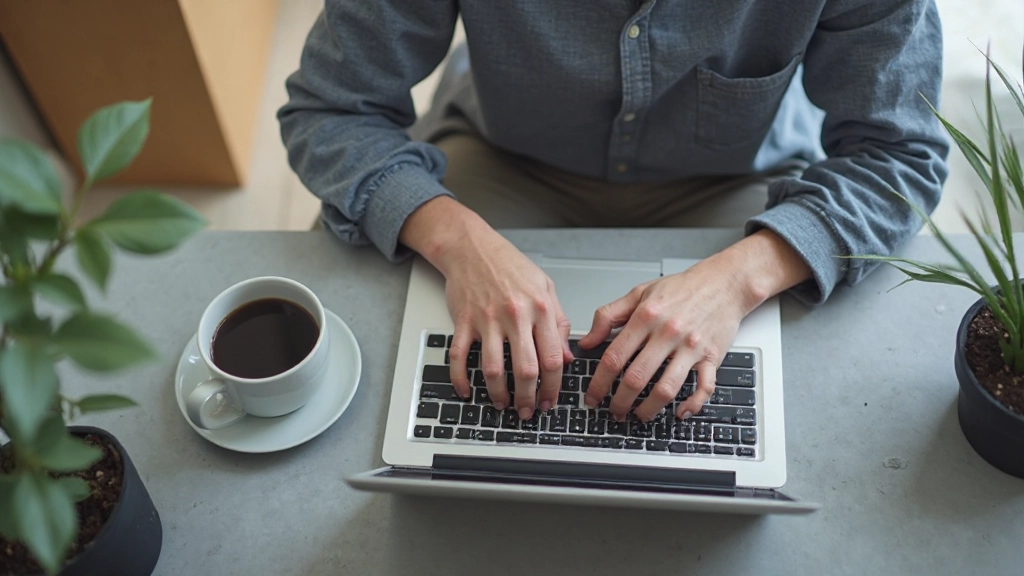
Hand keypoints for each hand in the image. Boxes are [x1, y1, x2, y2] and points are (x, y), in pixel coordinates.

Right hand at [399, 197, 572, 418]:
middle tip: (527, 411)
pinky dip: (460, 378)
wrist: (472, 247)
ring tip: (503, 404)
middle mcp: (514, 315)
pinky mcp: (463, 321)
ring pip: (493, 369)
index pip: (552, 358)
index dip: (553, 386)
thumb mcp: (545, 288)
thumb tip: (566, 357)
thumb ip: (558, 322)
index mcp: (539, 309)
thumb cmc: (509, 266)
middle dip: (528, 398)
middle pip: (525, 370)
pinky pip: (459, 356)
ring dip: (498, 394)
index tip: (551, 400)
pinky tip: (466, 390)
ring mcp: (486, 320)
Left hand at [579, 230, 812, 421]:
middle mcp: (668, 333)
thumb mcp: (639, 293)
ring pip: (667, 388)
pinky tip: (680, 412)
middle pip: (637, 377)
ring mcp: (691, 347)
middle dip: (620, 401)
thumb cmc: (682, 289)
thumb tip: (586, 342)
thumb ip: (608, 316)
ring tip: (639, 415)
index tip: (592, 396)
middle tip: (613, 410)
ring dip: (649, 409)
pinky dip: (692, 404)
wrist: (724, 282)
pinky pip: (704, 387)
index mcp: (646, 317)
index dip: (599, 382)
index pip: (615, 357)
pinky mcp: (712, 356)